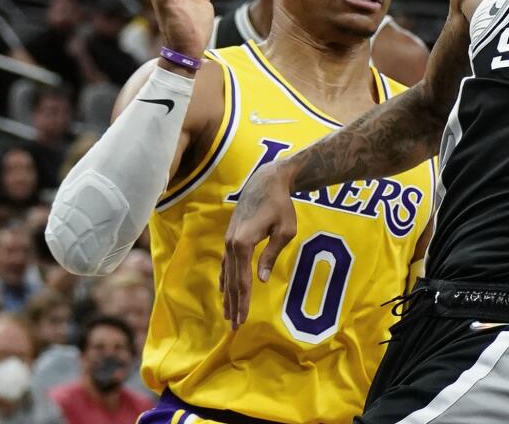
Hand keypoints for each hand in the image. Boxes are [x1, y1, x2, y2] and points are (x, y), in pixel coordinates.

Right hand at [221, 161, 297, 327]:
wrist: (267, 181)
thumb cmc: (281, 204)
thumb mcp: (285, 229)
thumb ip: (271, 254)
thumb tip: (260, 279)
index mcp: (243, 243)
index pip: (243, 280)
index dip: (243, 301)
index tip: (241, 320)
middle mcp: (231, 244)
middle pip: (232, 280)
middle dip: (233, 304)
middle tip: (235, 326)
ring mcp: (228, 240)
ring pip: (227, 273)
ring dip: (228, 294)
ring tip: (228, 314)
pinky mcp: (231, 237)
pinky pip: (225, 263)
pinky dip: (225, 278)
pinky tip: (223, 290)